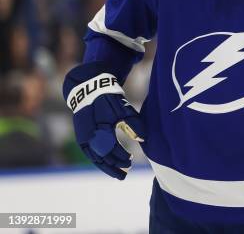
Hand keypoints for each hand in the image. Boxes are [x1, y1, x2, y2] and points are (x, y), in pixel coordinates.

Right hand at [64, 62, 145, 179]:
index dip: (121, 156)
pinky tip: (107, 165)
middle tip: (125, 174)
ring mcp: (83, 137)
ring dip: (106, 167)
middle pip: (101, 157)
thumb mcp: (124, 109)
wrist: (89, 89)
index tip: (131, 159)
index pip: (111, 149)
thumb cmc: (110, 99)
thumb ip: (134, 124)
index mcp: (100, 128)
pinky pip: (90, 153)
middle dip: (113, 166)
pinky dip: (98, 161)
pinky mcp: (81, 137)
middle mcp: (89, 135)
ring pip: (94, 157)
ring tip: (118, 174)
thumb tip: (143, 139)